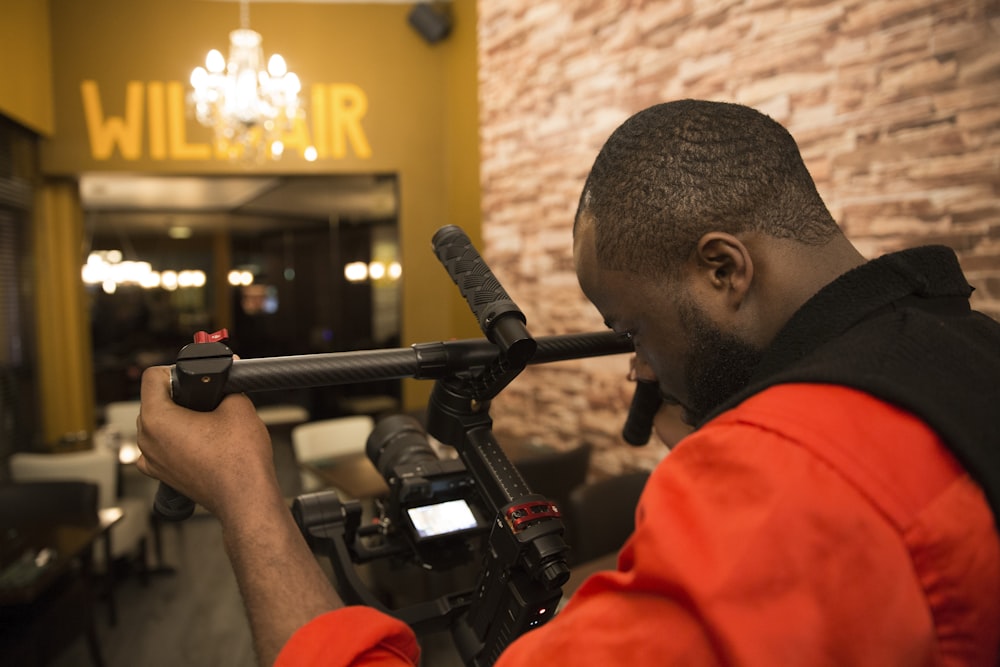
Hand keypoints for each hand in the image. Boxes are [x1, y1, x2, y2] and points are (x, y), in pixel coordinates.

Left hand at [135, 365, 278, 520]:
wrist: (246, 498)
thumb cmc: (240, 462)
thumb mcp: (238, 406)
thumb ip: (228, 384)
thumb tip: (227, 374)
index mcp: (157, 419)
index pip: (153, 377)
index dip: (177, 371)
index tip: (195, 378)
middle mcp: (146, 440)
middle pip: (153, 401)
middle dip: (179, 395)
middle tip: (207, 397)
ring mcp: (151, 460)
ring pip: (156, 424)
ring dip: (177, 417)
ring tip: (208, 421)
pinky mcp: (162, 474)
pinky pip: (160, 447)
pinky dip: (175, 440)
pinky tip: (199, 441)